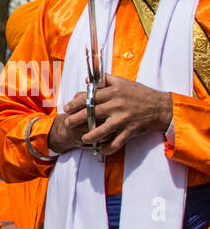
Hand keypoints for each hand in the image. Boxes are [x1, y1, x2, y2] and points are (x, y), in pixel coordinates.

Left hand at [53, 74, 172, 155]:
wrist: (161, 107)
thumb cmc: (141, 94)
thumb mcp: (123, 82)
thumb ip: (105, 80)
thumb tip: (87, 80)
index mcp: (115, 92)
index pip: (90, 97)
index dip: (75, 103)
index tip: (67, 108)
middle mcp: (117, 105)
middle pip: (91, 113)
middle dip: (76, 119)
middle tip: (68, 123)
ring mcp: (123, 119)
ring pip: (101, 131)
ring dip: (89, 136)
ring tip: (82, 138)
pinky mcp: (130, 131)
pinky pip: (115, 143)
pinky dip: (106, 148)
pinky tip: (99, 148)